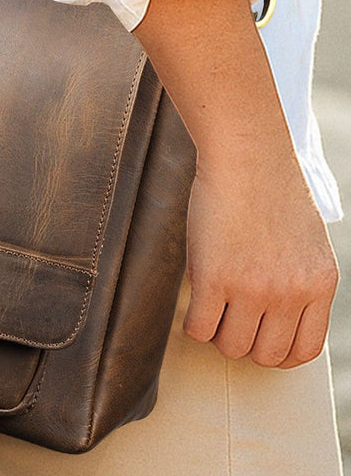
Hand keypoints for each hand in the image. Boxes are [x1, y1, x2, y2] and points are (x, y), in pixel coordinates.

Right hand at [184, 147, 337, 367]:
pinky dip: (192, 323)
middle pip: (264, 355)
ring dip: (216, 333)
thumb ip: (296, 279)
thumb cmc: (269, 187)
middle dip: (243, 342)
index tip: (258, 338)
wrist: (247, 157)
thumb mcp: (305, 242)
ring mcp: (253, 289)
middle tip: (228, 319)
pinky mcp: (214, 279)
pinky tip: (192, 302)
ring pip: (231, 346)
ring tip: (208, 308)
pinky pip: (199, 327)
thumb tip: (268, 313)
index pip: (302, 350)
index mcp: (319, 285)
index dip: (275, 353)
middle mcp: (291, 294)